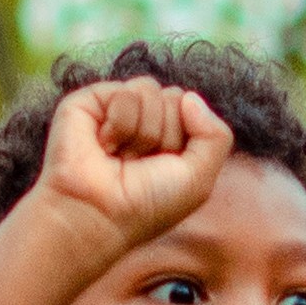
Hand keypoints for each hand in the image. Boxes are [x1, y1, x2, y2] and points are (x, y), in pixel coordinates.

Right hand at [34, 77, 236, 247]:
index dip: (186, 138)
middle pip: (175, 96)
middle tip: (139, 164)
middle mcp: (141, 121)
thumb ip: (216, 135)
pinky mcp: (89, 102)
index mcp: (167, 137)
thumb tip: (189, 97)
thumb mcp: (199, 178)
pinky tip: (104, 146)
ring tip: (120, 156)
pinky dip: (121, 125)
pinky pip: (126, 93)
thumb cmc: (145, 205)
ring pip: (151, 89)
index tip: (164, 168)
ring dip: (142, 132)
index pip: (192, 108)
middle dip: (165, 134)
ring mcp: (114, 109)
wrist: (97, 214)